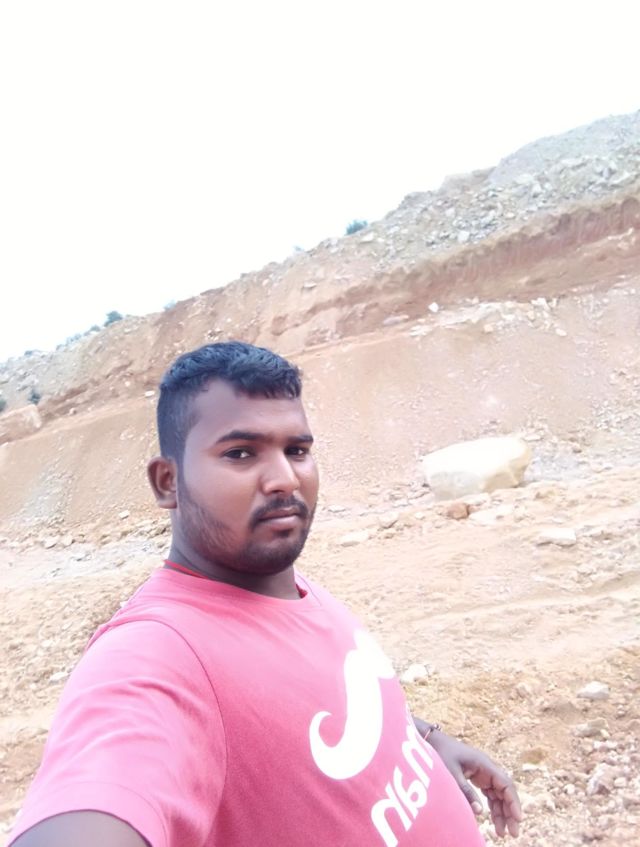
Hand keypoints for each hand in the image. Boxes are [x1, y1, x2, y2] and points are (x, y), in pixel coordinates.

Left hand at [414, 720, 522, 836]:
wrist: (433, 741)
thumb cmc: (442, 753)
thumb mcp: (452, 773)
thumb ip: (465, 791)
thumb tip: (480, 812)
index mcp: (485, 764)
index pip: (506, 784)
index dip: (513, 802)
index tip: (518, 819)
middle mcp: (488, 769)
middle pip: (505, 792)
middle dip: (510, 812)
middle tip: (512, 833)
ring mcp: (484, 774)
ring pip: (499, 796)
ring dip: (502, 813)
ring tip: (501, 833)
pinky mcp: (479, 778)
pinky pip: (491, 795)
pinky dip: (493, 808)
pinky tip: (495, 822)